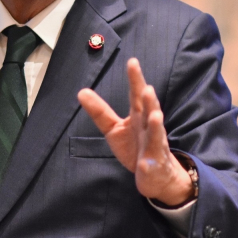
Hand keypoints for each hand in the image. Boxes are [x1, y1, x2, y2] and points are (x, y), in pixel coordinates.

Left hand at [78, 58, 193, 206]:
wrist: (156, 175)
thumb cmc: (135, 146)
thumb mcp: (114, 128)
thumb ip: (100, 111)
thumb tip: (81, 92)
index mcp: (139, 117)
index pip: (136, 95)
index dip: (135, 79)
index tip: (132, 62)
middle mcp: (149, 128)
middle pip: (151, 111)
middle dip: (150, 100)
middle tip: (148, 88)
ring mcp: (154, 147)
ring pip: (157, 135)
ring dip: (156, 126)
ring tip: (155, 116)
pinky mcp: (153, 167)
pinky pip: (151, 166)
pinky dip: (148, 165)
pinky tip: (144, 165)